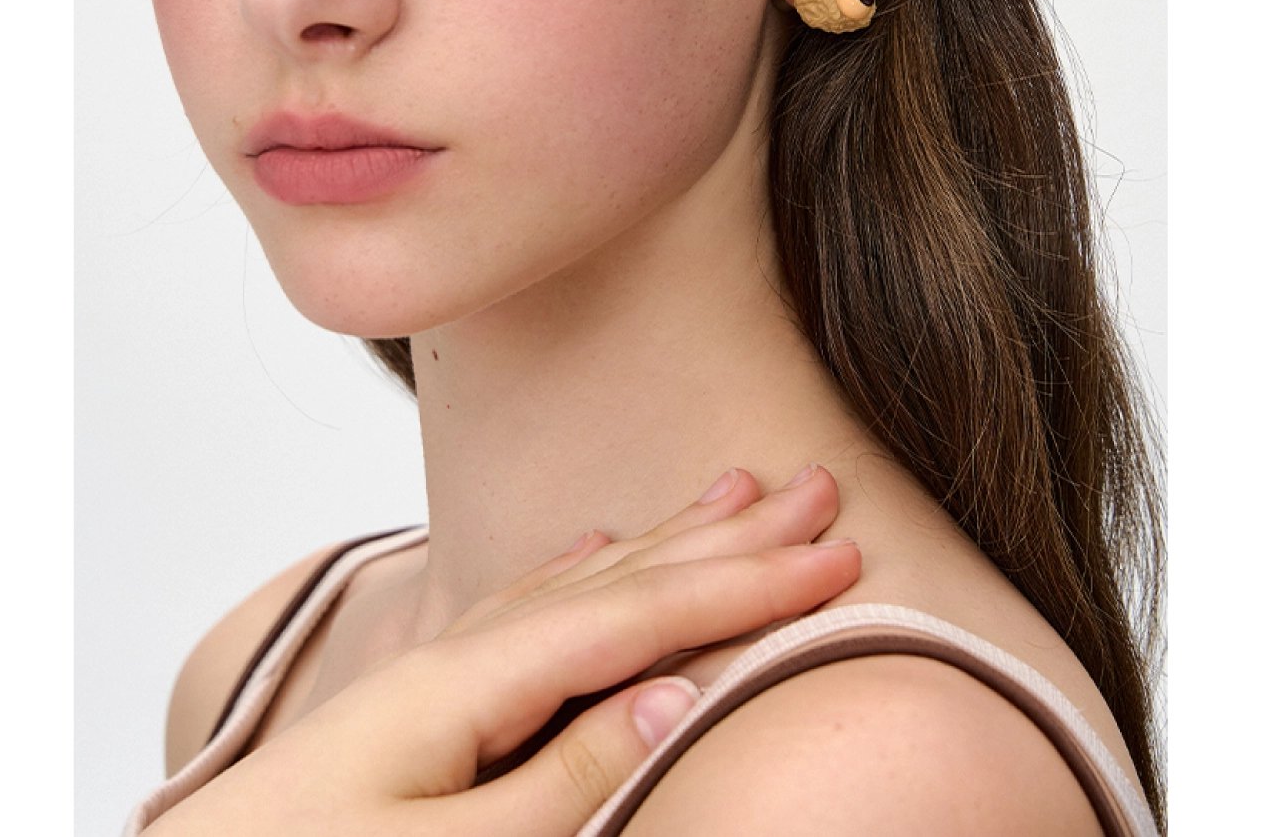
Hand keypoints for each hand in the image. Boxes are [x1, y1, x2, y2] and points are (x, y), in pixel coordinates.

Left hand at [150, 464, 858, 835]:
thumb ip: (563, 775)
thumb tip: (675, 694)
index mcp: (476, 681)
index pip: (641, 616)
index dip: (744, 584)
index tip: (833, 555)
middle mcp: (468, 651)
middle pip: (624, 574)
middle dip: (727, 536)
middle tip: (814, 491)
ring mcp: (449, 665)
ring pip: (587, 578)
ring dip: (670, 537)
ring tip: (733, 492)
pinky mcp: (433, 691)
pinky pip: (531, 602)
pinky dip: (584, 569)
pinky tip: (599, 545)